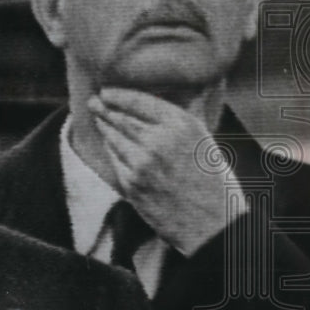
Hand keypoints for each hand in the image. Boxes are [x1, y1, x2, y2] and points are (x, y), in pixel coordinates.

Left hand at [89, 88, 245, 254]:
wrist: (213, 224)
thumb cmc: (215, 180)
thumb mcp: (206, 139)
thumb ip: (191, 111)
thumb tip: (194, 84)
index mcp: (181, 124)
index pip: (138, 101)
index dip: (118, 94)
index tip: (107, 90)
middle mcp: (158, 141)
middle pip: (120, 117)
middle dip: (103, 108)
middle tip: (94, 101)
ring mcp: (141, 163)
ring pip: (112, 137)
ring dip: (103, 125)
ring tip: (98, 117)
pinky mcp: (131, 184)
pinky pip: (114, 159)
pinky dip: (110, 148)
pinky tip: (108, 142)